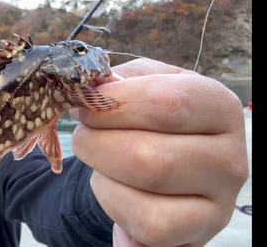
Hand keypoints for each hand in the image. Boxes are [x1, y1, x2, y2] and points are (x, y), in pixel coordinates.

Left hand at [70, 58, 248, 245]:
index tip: (85, 102)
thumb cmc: (154, 123)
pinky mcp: (198, 232)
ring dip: (102, 173)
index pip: (162, 102)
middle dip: (94, 143)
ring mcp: (219, 201)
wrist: (173, 174)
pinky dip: (115, 205)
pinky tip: (118, 191)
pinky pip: (145, 223)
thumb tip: (87, 90)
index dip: (110, 104)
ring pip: (142, 190)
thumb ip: (118, 81)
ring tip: (103, 163)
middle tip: (84, 135)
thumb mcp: (145, 87)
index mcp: (217, 107)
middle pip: (144, 154)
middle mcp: (228, 155)